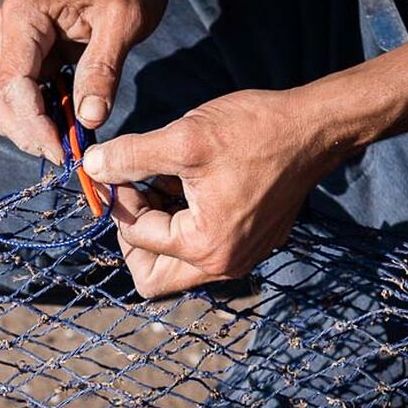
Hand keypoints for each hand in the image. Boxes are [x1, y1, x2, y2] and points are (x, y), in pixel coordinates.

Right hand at [0, 0, 165, 164]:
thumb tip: (89, 120)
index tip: (64, 154)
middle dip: (24, 132)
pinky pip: (4, 93)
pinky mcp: (19, 53)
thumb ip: (103, 70)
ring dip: (19, 126)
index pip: (9, 85)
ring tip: (60, 135)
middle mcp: (5, 27)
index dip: (33, 127)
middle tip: (64, 151)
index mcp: (24, 15)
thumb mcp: (123, 21)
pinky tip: (57, 118)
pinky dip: (25, 114)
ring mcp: (8, 41)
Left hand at [84, 89, 353, 297]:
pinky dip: (185, 226)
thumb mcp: (183, 138)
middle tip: (137, 194)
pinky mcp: (251, 245)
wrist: (315, 129)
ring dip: (160, 229)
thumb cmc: (255, 131)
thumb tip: (92, 167)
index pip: (137, 238)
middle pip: (152, 278)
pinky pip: (202, 252)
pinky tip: (188, 186)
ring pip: (176, 266)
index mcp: (205, 246)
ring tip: (164, 184)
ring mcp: (241, 258)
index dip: (121, 201)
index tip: (122, 170)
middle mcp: (224, 265)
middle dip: (134, 237)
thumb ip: (129, 156)